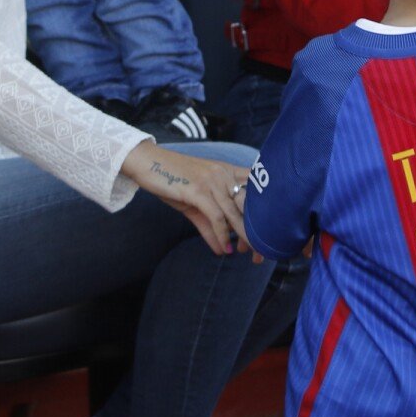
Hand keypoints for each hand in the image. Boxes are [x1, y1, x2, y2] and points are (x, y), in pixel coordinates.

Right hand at [121, 140, 251, 255]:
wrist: (148, 163)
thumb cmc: (172, 181)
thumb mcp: (195, 203)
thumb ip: (210, 225)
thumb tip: (222, 249)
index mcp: (228, 172)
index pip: (255, 191)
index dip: (264, 212)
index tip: (268, 234)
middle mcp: (224, 174)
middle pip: (249, 205)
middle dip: (257, 229)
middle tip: (261, 251)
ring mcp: (212, 181)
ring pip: (235, 212)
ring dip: (243, 236)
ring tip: (247, 253)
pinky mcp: (198, 190)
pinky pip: (216, 216)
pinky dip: (221, 234)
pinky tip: (224, 248)